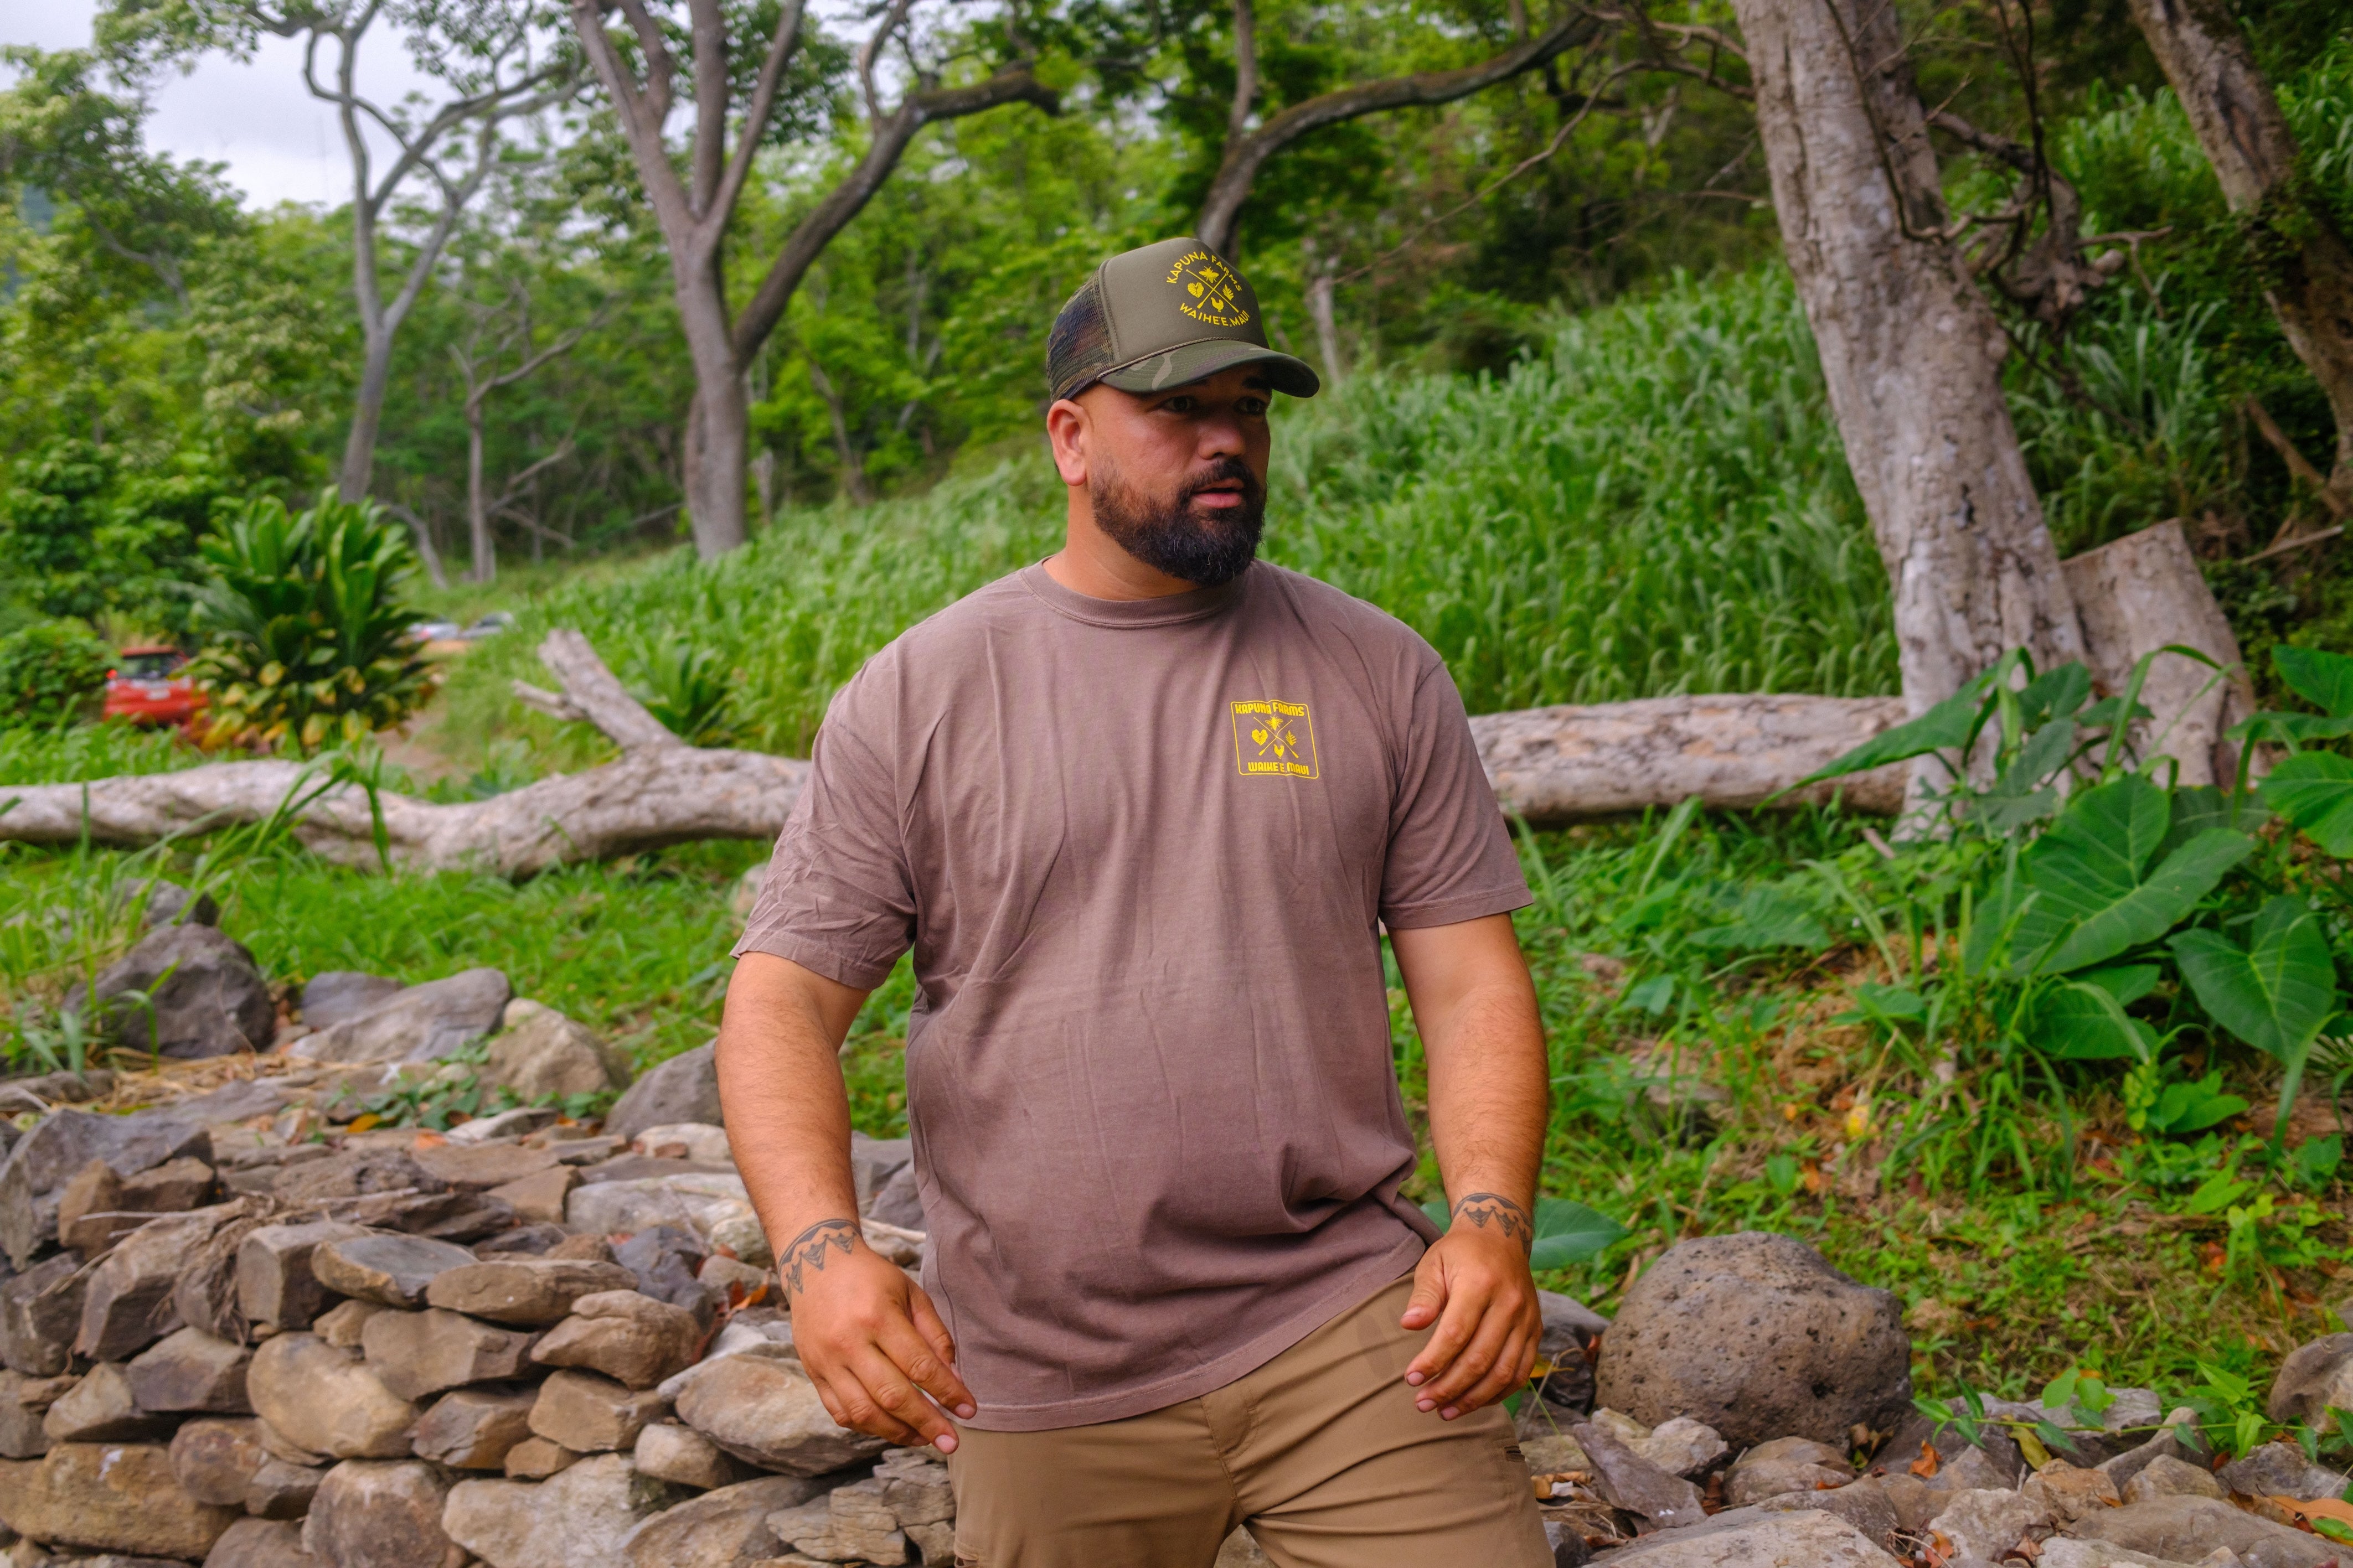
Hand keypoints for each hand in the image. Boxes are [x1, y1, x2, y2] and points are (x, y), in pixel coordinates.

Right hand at [781, 1218, 977, 1451]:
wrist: (814, 1265)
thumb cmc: (871, 1278)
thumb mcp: (911, 1293)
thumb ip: (934, 1335)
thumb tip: (954, 1378)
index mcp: (878, 1317)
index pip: (919, 1365)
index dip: (947, 1391)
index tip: (969, 1410)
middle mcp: (849, 1343)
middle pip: (892, 1395)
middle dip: (927, 1423)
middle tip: (952, 1442)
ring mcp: (827, 1362)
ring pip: (864, 1412)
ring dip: (898, 1433)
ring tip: (925, 1440)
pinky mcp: (813, 1374)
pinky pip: (841, 1413)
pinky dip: (868, 1427)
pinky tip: (892, 1428)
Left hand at [1399, 1195, 1542, 1419]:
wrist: (1501, 1236)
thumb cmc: (1460, 1253)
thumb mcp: (1434, 1262)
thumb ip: (1424, 1296)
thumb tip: (1409, 1325)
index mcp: (1481, 1284)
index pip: (1456, 1333)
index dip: (1433, 1361)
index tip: (1411, 1379)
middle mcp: (1509, 1303)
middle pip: (1480, 1359)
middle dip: (1449, 1388)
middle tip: (1422, 1404)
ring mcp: (1527, 1319)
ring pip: (1503, 1372)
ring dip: (1473, 1399)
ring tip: (1445, 1412)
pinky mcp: (1536, 1331)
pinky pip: (1521, 1372)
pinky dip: (1498, 1393)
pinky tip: (1473, 1402)